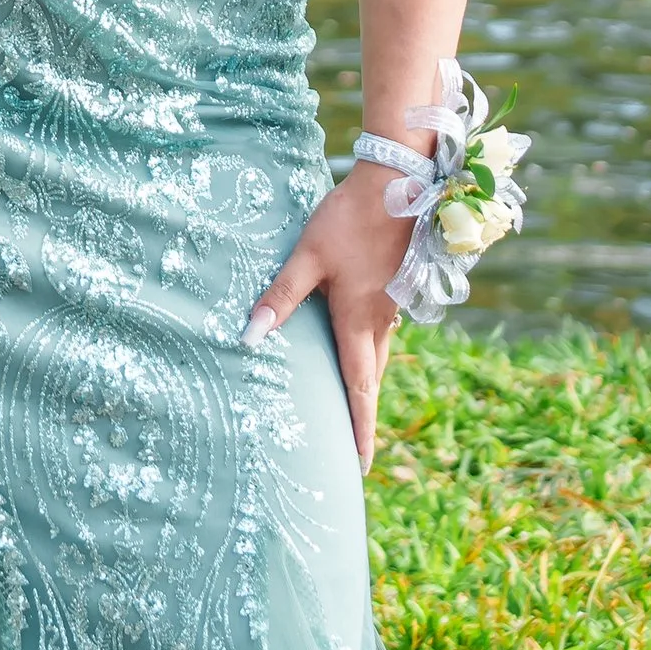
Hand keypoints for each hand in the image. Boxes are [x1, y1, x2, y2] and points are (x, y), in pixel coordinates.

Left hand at [243, 161, 407, 466]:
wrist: (401, 183)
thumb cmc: (349, 219)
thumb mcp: (308, 256)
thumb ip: (280, 296)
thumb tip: (249, 337)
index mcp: (360, 321)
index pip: (359, 390)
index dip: (359, 429)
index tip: (360, 467)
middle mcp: (382, 321)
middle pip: (371, 379)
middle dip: (362, 414)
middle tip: (354, 449)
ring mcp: (393, 304)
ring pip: (378, 355)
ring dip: (366, 384)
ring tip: (353, 406)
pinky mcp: (395, 286)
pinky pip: (381, 332)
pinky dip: (369, 353)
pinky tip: (357, 344)